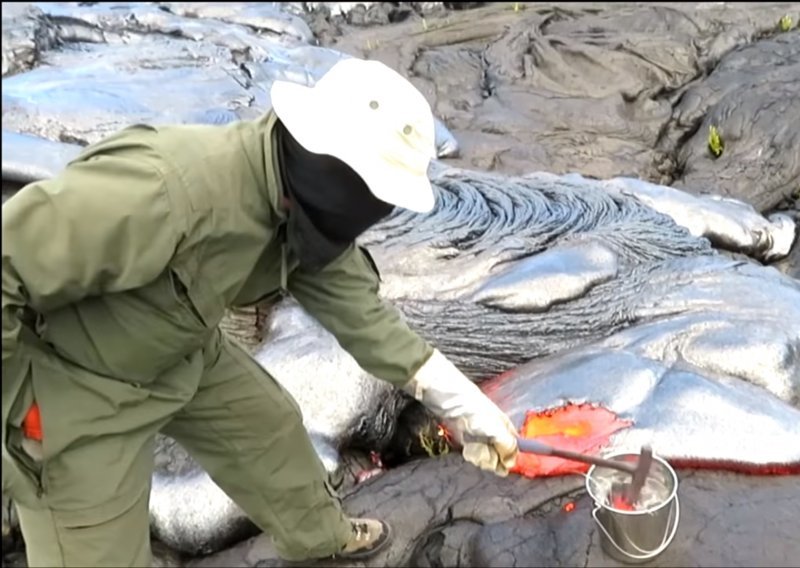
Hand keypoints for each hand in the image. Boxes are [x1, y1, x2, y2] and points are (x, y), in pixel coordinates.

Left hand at [403, 349, 518, 475]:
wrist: (446, 398)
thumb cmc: (473, 409)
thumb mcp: (496, 428)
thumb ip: (507, 446)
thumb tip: (512, 463)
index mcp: (505, 425)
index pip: (515, 446)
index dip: (511, 457)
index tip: (504, 466)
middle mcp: (494, 431)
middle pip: (500, 455)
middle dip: (493, 459)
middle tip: (484, 452)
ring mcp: (479, 435)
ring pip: (486, 456)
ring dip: (480, 457)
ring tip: (472, 448)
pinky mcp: (465, 438)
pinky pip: (473, 453)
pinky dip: (470, 454)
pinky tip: (466, 449)